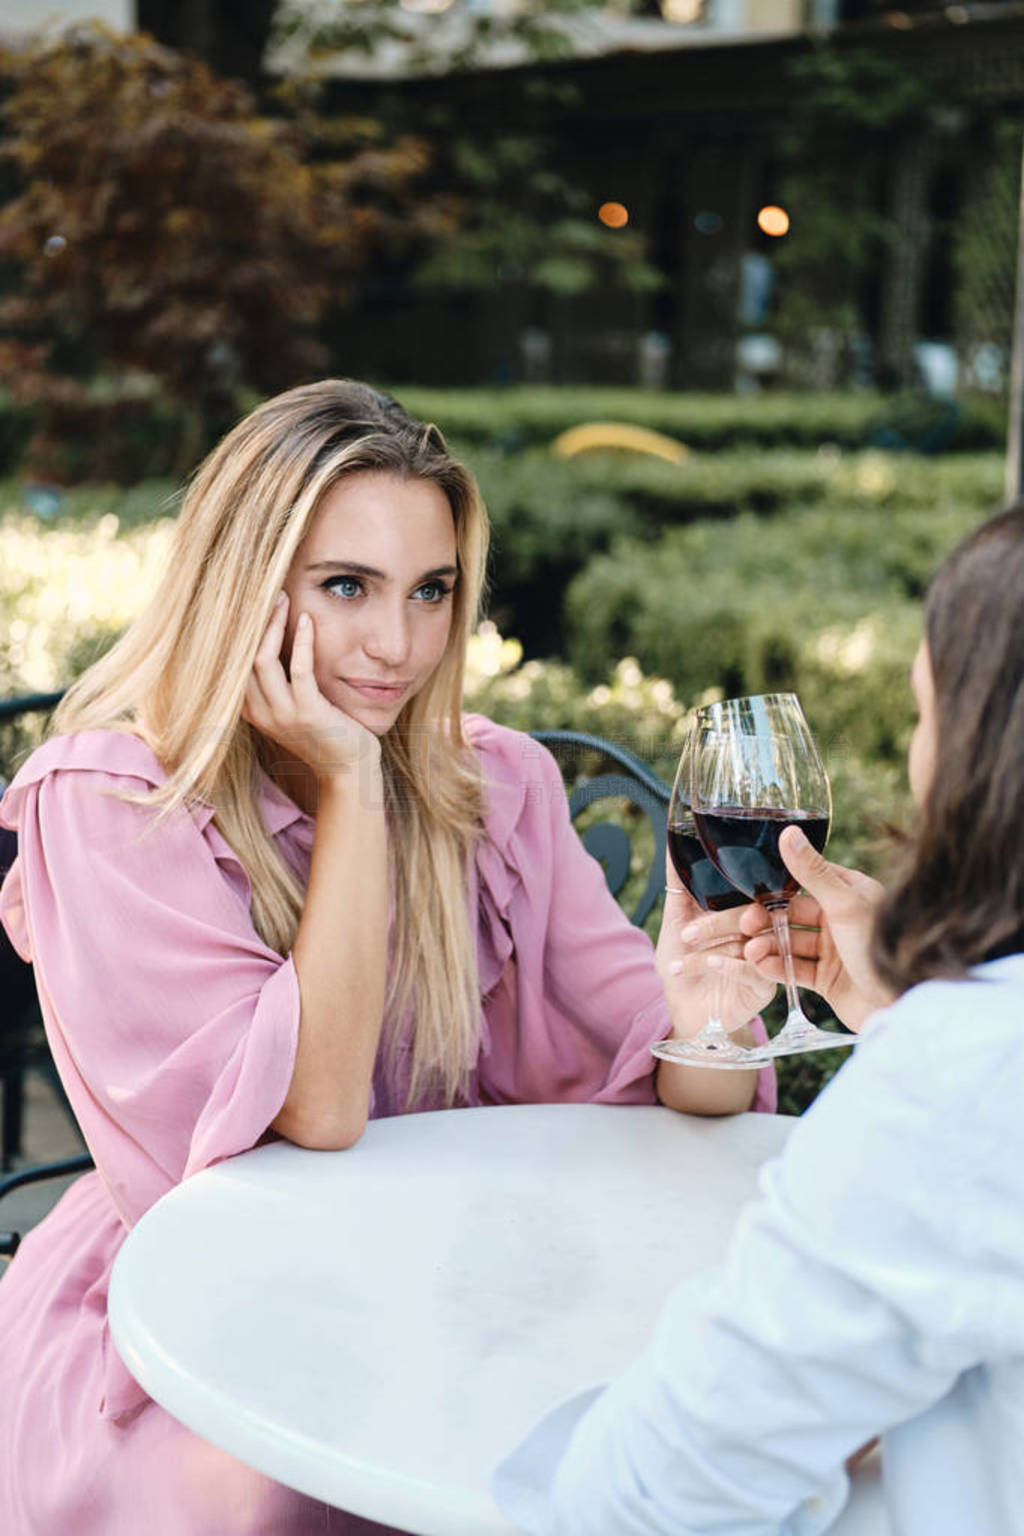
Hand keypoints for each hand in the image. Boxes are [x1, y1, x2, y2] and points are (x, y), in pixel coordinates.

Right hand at [242, 593, 378, 780]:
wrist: (349, 771)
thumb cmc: (326, 735)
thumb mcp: (292, 711)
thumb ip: (277, 686)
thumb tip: (272, 643)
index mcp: (252, 712)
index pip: (232, 666)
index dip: (236, 634)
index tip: (247, 605)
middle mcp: (261, 714)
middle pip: (241, 658)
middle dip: (251, 622)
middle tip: (265, 592)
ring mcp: (283, 715)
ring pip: (262, 660)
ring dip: (272, 625)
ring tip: (282, 599)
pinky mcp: (309, 713)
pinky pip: (299, 669)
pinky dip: (300, 641)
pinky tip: (307, 621)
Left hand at [656, 849, 775, 1040]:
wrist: (680, 1006)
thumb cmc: (682, 961)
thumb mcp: (676, 921)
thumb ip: (679, 886)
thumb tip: (673, 846)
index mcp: (745, 911)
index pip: (753, 891)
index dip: (738, 888)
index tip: (715, 887)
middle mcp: (760, 932)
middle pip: (754, 916)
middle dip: (718, 922)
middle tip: (687, 933)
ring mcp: (766, 959)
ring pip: (754, 942)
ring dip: (717, 944)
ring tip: (687, 946)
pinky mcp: (765, 986)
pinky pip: (756, 972)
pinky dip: (730, 965)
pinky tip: (710, 964)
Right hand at [739, 826, 893, 1031]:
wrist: (899, 1004)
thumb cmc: (880, 948)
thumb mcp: (844, 904)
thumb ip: (812, 871)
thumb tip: (788, 833)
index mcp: (852, 893)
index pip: (807, 879)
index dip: (777, 885)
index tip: (752, 890)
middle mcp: (843, 919)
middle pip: (794, 913)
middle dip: (767, 919)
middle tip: (745, 925)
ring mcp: (835, 950)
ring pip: (792, 942)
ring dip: (769, 945)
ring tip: (750, 950)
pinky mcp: (828, 979)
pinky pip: (796, 969)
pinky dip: (777, 967)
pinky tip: (759, 965)